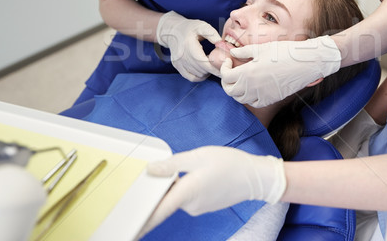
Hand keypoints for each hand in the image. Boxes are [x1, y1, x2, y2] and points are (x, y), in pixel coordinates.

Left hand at [138, 146, 285, 236]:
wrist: (256, 177)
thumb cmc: (229, 163)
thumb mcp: (198, 156)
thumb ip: (172, 164)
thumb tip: (151, 170)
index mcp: (187, 192)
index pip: (158, 211)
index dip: (142, 221)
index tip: (130, 229)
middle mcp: (190, 205)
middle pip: (166, 199)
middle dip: (161, 187)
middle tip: (163, 169)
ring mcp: (198, 208)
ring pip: (177, 197)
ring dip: (176, 185)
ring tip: (191, 167)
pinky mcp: (204, 206)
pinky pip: (187, 197)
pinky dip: (185, 187)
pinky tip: (197, 175)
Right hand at [156, 11, 221, 80]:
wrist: (172, 30)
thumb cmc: (189, 28)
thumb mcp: (201, 26)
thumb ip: (212, 34)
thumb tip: (221, 43)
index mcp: (188, 45)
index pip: (203, 62)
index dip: (215, 67)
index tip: (225, 66)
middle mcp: (182, 56)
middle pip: (201, 70)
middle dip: (213, 69)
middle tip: (221, 64)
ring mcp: (178, 62)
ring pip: (197, 75)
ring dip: (207, 72)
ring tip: (211, 63)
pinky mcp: (177, 66)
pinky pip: (191, 77)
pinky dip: (199, 76)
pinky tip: (204, 70)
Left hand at [221, 36, 341, 106]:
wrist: (305, 63)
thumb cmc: (284, 52)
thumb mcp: (262, 48)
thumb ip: (244, 52)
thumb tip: (233, 53)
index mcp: (247, 73)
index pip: (225, 76)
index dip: (224, 68)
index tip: (229, 61)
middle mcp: (252, 87)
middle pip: (229, 90)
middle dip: (227, 81)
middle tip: (231, 72)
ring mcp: (261, 95)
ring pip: (240, 98)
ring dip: (237, 90)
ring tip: (241, 79)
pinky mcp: (271, 99)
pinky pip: (254, 103)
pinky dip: (249, 98)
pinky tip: (253, 88)